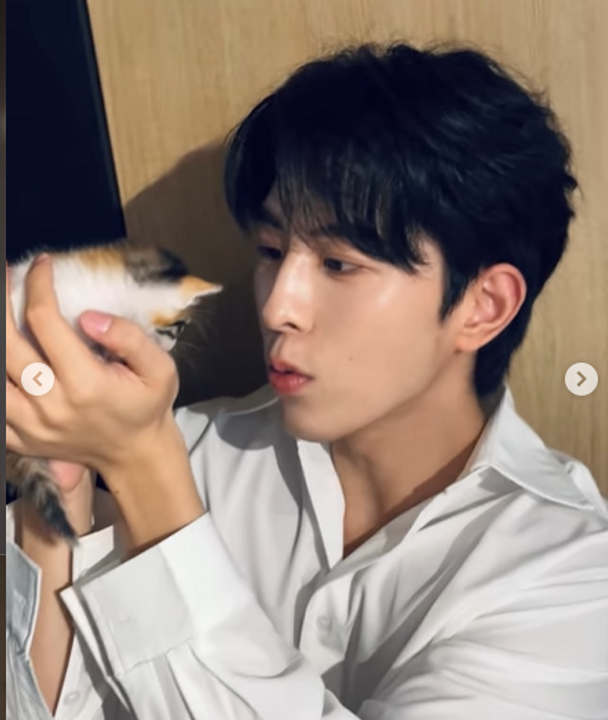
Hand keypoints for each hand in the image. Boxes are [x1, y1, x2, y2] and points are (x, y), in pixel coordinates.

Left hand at [6, 254, 180, 476]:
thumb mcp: (160, 368)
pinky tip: (8, 358)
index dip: (38, 284)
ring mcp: (31, 426)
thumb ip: (130, 338)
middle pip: (7, 343)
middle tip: (9, 276)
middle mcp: (51, 405)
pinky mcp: (22, 438)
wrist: (137, 453)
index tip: (42, 264)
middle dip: (3, 300)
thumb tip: (88, 317)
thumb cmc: (148, 405)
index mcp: (85, 384)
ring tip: (4, 311)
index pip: (45, 321)